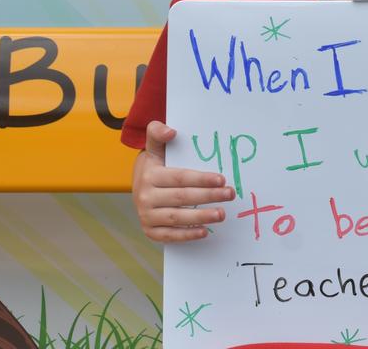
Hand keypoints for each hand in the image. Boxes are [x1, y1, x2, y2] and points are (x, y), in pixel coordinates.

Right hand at [132, 120, 234, 241]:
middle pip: (182, 197)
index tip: (222, 179)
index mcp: (149, 175)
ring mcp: (146, 215)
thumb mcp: (154, 147)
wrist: (137, 185)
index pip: (179, 178)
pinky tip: (204, 232)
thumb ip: (157, 133)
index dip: (201, 179)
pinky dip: (187, 235)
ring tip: (221, 214)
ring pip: (177, 217)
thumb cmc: (154, 165)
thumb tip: (170, 131)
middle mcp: (145, 197)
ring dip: (201, 217)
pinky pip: (169, 236)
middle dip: (208, 196)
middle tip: (230, 194)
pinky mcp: (150, 231)